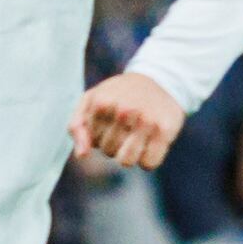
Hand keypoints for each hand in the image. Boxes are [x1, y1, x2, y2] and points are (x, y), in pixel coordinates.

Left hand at [73, 73, 187, 170]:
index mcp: (102, 103)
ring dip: (130, 154)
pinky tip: (150, 143)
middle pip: (108, 152)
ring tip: (135, 136)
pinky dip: (148, 160)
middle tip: (126, 125)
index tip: (111, 119)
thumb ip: (77, 126)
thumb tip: (82, 155)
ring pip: (126, 162)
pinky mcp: (165, 131)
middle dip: (115, 143)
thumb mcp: (91, 100)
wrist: (159, 79)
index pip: (93, 141)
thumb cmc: (119, 94)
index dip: (102, 135)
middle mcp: (124, 111)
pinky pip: (148, 164)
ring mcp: (146, 121)